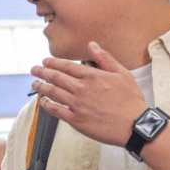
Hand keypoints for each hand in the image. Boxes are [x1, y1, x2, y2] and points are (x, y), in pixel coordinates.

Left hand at [30, 41, 145, 145]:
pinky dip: (47, 105)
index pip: (67, 66)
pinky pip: (56, 111)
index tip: (45, 61)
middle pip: (56, 78)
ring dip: (41, 87)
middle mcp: (82, 89)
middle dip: (42, 72)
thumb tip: (92, 45)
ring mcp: (77, 105)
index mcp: (92, 76)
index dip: (53, 63)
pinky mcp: (76, 120)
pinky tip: (42, 102)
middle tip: (34, 69)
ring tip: (35, 83)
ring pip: (53, 93)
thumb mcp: (122, 73)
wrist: (134, 125)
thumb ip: (105, 58)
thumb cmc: (130, 100)